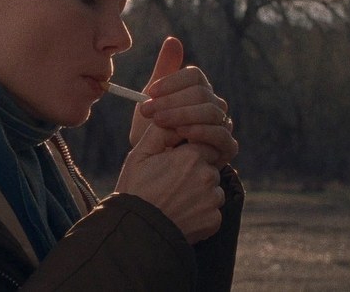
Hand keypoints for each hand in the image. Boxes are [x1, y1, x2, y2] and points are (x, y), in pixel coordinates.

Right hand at [115, 123, 225, 243]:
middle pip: (210, 165)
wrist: (136, 231)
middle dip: (196, 170)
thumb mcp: (141, 154)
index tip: (175, 162)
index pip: (203, 144)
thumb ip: (161, 131)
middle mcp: (207, 175)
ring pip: (212, 188)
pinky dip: (201, 212)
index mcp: (192, 156)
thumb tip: (176, 118)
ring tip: (175, 200)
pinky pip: (212, 210)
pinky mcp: (214, 220)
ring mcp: (212, 199)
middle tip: (172, 182)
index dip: (189, 152)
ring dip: (200, 191)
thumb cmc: (135, 190)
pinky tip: (181, 214)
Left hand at [129, 37, 237, 167]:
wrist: (156, 164)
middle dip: (172, 102)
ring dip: (182, 116)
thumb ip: (163, 71)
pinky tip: (182, 134)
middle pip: (201, 93)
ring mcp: (223, 124)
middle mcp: (214, 104)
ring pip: (210, 112)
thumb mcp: (152, 100)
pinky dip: (200, 132)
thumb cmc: (153, 130)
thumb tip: (173, 40)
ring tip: (160, 123)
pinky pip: (220, 135)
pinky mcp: (226, 147)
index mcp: (198, 90)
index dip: (172, 82)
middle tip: (149, 111)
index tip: (150, 93)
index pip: (194, 76)